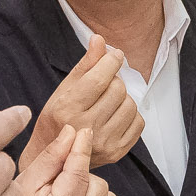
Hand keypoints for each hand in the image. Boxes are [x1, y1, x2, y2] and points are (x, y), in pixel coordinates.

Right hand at [36, 36, 144, 168]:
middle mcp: (86, 128)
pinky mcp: (117, 153)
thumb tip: (99, 39)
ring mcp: (103, 143)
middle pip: (117, 90)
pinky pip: (138, 122)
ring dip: (123, 98)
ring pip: (130, 105)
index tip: (115, 55)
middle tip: (105, 84)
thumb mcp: (64, 89)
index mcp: (67, 109)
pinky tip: (116, 115)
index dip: (111, 61)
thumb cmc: (57, 120)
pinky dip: (131, 114)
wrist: (58, 157)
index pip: (99, 79)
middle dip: (114, 80)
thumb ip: (85, 65)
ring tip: (109, 101)